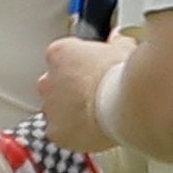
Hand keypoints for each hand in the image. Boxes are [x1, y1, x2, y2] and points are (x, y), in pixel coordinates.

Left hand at [39, 34, 129, 149]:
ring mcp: (50, 106)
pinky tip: (93, 132)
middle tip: (96, 96)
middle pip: (56, 84)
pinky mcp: (56, 131)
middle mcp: (48, 79)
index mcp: (60, 53)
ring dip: (72, 112)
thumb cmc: (123, 76)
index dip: (81, 67)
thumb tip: (119, 38)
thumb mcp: (123, 49)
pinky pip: (62, 133)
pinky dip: (74, 134)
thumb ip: (116, 43)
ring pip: (57, 110)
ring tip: (98, 116)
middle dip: (72, 90)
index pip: (63, 58)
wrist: (124, 104)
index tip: (95, 73)